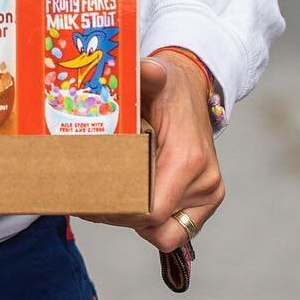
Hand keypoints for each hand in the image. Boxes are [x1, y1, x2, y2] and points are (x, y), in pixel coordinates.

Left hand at [78, 51, 223, 253]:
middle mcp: (205, 182)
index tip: (91, 200)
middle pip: (154, 226)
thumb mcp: (155, 75)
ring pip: (164, 232)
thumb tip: (142, 68)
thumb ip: (146, 74)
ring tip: (111, 196)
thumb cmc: (169, 86)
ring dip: (136, 220)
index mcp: (188, 159)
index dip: (119, 212)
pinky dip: (151, 219)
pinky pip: (175, 227)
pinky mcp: (207, 199)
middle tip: (90, 200)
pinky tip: (131, 197)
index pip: (151, 211)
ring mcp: (209, 194)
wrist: (192, 90)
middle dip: (120, 217)